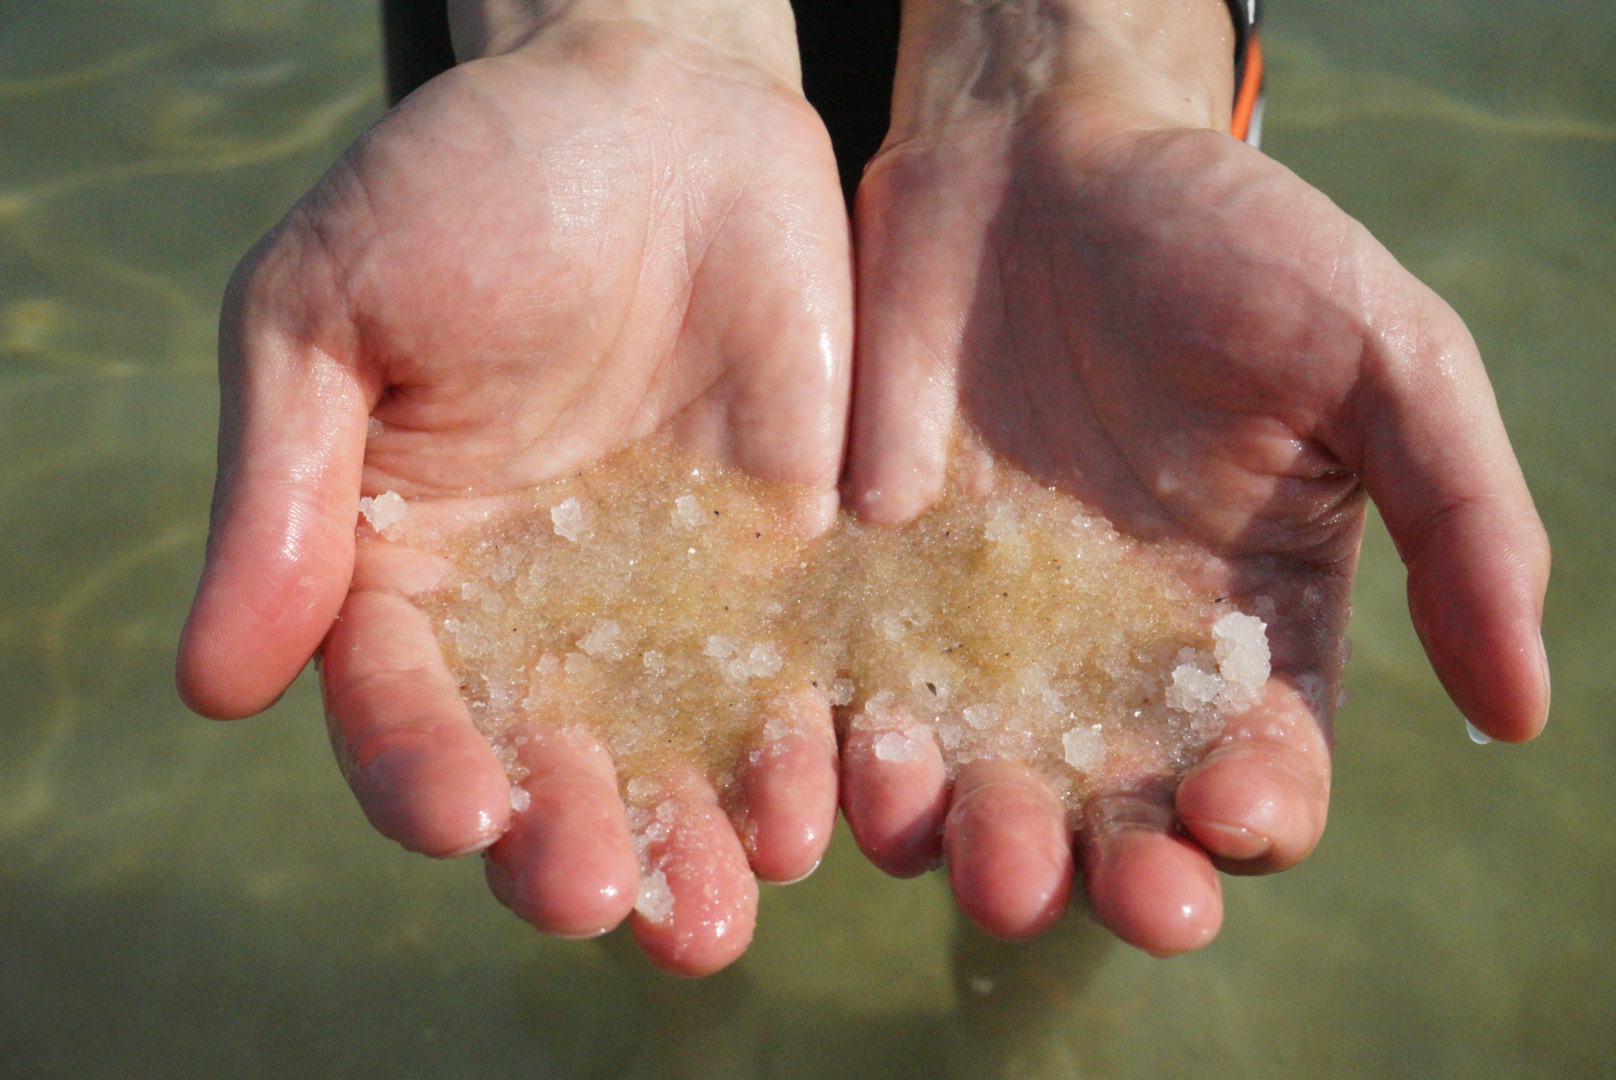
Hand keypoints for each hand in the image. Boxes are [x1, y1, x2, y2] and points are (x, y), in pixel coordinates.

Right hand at [177, 4, 850, 975]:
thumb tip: (215, 686)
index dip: (422, 768)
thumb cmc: (465, 186)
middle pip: (554, 769)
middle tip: (600, 897)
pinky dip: (816, 749)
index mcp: (415, 570)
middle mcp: (549, 614)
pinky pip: (806, 679)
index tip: (459, 807)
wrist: (654, 108)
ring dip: (701, 840)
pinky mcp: (796, 567)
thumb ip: (285, 489)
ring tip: (723, 903)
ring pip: (686, 757)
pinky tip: (828, 799)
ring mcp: (680, 599)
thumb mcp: (330, 308)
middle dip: (571, 845)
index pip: (405, 706)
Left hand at [843, 0, 1549, 953]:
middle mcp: (1111, 668)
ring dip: (969, 837)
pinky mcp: (875, 597)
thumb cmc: (1230, 245)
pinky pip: (863, 707)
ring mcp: (984, 640)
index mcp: (1247, 636)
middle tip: (1089, 882)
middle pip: (1112, 822)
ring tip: (959, 833)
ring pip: (976, 791)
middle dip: (1103, 873)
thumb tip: (1523, 709)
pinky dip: (857, 753)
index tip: (1232, 811)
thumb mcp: (1381, 356)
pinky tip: (859, 756)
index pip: (1259, 778)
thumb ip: (1461, 522)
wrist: (1039, 162)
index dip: (1252, 818)